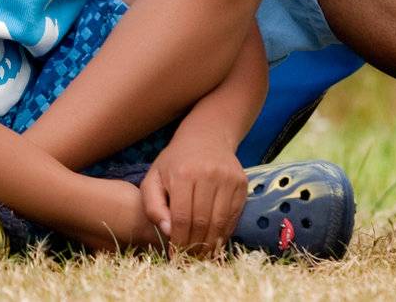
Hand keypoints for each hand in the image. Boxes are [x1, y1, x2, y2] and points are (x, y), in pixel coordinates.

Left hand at [140, 135, 246, 254]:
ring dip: (211, 243)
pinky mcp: (242, 183)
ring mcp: (228, 179)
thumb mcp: (154, 178)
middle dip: (195, 245)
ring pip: (220, 221)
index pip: (182, 217)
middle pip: (202, 222)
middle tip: (189, 259)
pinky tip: (214, 241)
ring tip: (202, 255)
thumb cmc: (175, 162)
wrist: (206, 137)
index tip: (175, 254)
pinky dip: (224, 232)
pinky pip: (234, 216)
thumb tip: (168, 232)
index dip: (179, 240)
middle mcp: (208, 175)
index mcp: (182, 174)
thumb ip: (153, 205)